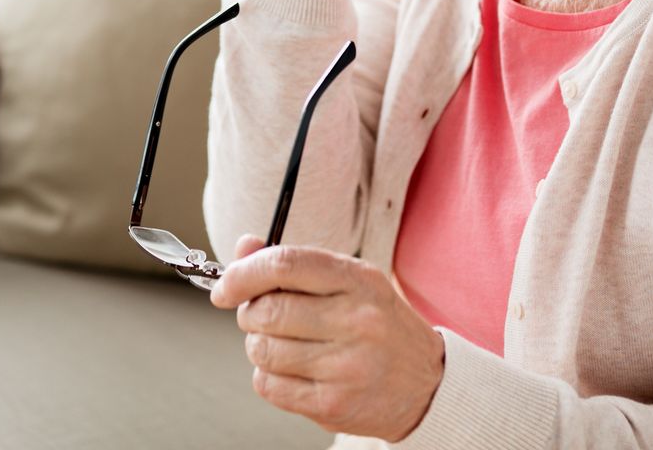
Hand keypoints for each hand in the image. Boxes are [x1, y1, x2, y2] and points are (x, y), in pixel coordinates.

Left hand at [210, 233, 444, 441]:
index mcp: (358, 280)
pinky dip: (268, 376)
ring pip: (262, 350)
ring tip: (285, 344)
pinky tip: (294, 370)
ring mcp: (346, 365)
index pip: (284, 264)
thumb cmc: (380, 326)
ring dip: (260, 345)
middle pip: (266, 311)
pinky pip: (269, 385)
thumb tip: (243, 248)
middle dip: (250, 313)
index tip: (225, 287)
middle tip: (262, 317)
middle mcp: (356, 320)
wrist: (426, 384)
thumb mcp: (350, 282)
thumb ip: (295, 264)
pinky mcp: (333, 404)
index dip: (241, 274)